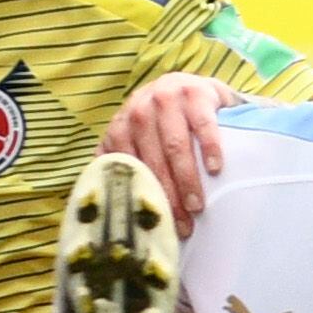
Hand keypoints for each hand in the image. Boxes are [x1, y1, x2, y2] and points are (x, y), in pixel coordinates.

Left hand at [102, 74, 240, 233]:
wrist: (193, 87)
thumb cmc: (164, 122)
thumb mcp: (137, 135)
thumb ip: (120, 156)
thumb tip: (99, 191)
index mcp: (122, 125)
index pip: (127, 165)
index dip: (141, 195)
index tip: (155, 221)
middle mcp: (140, 109)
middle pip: (152, 160)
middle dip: (168, 196)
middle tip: (182, 224)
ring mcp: (168, 98)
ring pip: (175, 146)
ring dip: (186, 179)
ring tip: (197, 206)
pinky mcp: (196, 93)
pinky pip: (203, 125)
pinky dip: (209, 148)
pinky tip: (214, 168)